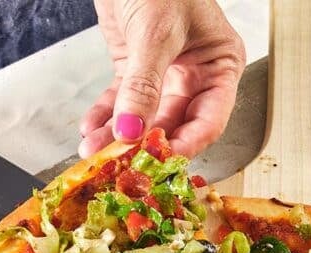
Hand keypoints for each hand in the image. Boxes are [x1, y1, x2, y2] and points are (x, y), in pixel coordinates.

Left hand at [79, 0, 244, 157]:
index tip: (160, 162)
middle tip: (121, 164)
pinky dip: (105, 118)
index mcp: (219, 65)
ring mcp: (164, 75)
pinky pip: (121, 103)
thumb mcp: (157, 31)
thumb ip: (144, 85)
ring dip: (119, 137)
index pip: (208, 121)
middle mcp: (195, 75)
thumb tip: (132, 130)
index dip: (185, 145)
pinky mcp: (135, 70)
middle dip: (144, 146)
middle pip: (172, 126)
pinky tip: (91, 131)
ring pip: (143, 119)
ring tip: (97, 151)